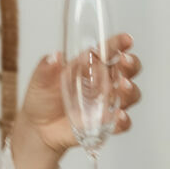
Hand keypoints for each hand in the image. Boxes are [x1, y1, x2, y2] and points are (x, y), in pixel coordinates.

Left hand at [16, 33, 141, 154]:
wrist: (38, 128)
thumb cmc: (42, 99)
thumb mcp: (40, 80)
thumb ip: (46, 68)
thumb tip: (54, 57)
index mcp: (90, 66)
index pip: (109, 51)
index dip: (119, 44)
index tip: (126, 39)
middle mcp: (104, 83)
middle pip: (128, 70)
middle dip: (131, 64)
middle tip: (124, 62)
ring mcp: (107, 104)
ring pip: (130, 94)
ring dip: (130, 89)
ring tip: (123, 85)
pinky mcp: (105, 124)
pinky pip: (122, 123)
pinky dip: (123, 120)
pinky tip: (119, 116)